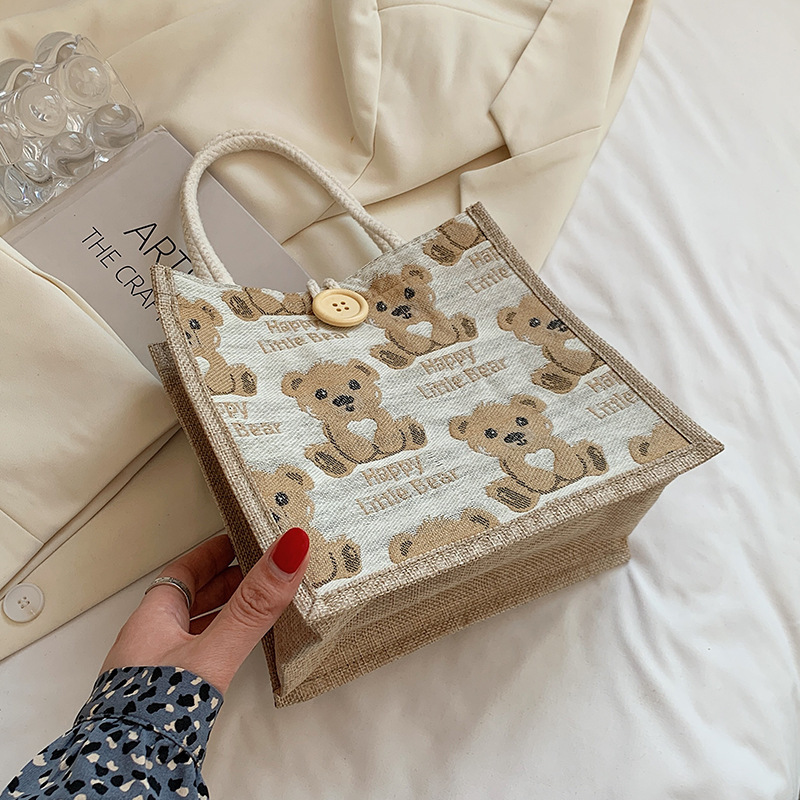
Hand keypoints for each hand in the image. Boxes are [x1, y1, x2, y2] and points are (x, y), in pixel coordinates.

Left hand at [100, 527, 309, 694]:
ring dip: (226, 612)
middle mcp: (152, 639)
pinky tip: (237, 651)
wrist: (125, 773)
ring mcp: (157, 668)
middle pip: (192, 596)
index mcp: (154, 618)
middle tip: (260, 567)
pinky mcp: (167, 695)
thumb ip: (253, 604)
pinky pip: (198, 652)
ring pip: (195, 626)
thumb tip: (286, 553)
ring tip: (258, 604)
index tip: (239, 538)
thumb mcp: (214, 649)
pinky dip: (221, 642)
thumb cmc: (152, 712)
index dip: (214, 552)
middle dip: (227, 579)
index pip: (185, 569)